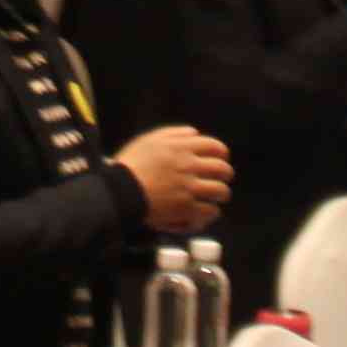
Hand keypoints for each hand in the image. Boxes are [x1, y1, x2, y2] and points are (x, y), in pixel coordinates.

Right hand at [115, 125, 230, 234]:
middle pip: (222, 169)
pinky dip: (211, 212)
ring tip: (216, 198)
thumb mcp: (149, 139)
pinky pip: (210, 211)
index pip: (215, 147)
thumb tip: (195, 133)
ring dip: (221, 194)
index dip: (222, 154)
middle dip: (225, 175)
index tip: (221, 159)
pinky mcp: (186, 208)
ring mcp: (189, 188)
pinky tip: (206, 212)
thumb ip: (174, 133)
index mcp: (182, 148)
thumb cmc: (132, 164)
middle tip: (222, 179)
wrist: (121, 191)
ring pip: (220, 191)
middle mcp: (190, 166)